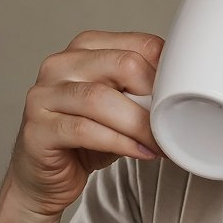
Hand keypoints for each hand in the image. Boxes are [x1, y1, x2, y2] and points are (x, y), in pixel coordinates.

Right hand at [7, 30, 163, 219]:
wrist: (44, 178)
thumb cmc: (83, 140)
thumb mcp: (119, 109)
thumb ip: (141, 94)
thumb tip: (184, 95)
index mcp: (84, 50)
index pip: (137, 44)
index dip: (166, 71)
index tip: (182, 97)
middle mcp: (60, 65)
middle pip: (121, 64)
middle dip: (154, 96)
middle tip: (171, 121)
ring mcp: (44, 95)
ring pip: (101, 98)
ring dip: (139, 124)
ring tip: (159, 142)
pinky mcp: (38, 129)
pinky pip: (84, 130)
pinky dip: (119, 142)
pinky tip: (139, 152)